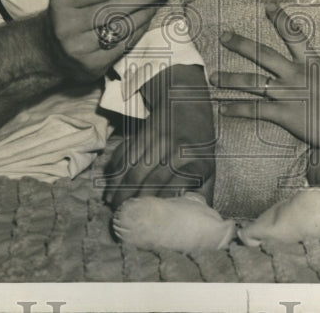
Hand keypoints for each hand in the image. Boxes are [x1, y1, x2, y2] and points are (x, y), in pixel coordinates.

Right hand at [46, 0, 175, 80]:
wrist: (52, 48)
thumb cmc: (75, 7)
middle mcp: (67, 25)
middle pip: (114, 8)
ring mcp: (78, 48)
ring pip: (122, 27)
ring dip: (146, 11)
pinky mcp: (91, 66)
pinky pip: (123, 45)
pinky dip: (140, 29)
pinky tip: (148, 18)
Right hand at [104, 65, 215, 208]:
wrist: (187, 102)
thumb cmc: (199, 141)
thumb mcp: (208, 163)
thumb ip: (202, 190)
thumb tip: (199, 216)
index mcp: (195, 158)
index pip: (174, 185)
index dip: (159, 202)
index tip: (149, 217)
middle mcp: (176, 148)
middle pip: (150, 179)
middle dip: (134, 200)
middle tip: (125, 217)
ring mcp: (158, 139)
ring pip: (134, 168)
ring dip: (120, 188)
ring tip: (113, 205)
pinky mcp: (144, 133)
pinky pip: (126, 154)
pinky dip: (116, 170)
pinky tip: (110, 184)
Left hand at [211, 3, 319, 162]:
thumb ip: (318, 78)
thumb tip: (318, 79)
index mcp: (311, 63)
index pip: (294, 34)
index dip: (279, 18)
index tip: (267, 5)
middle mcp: (297, 74)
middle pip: (263, 53)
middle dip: (241, 44)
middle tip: (223, 35)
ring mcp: (290, 93)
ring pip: (253, 81)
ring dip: (230, 78)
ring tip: (212, 77)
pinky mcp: (286, 114)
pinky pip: (256, 109)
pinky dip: (238, 109)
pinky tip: (223, 109)